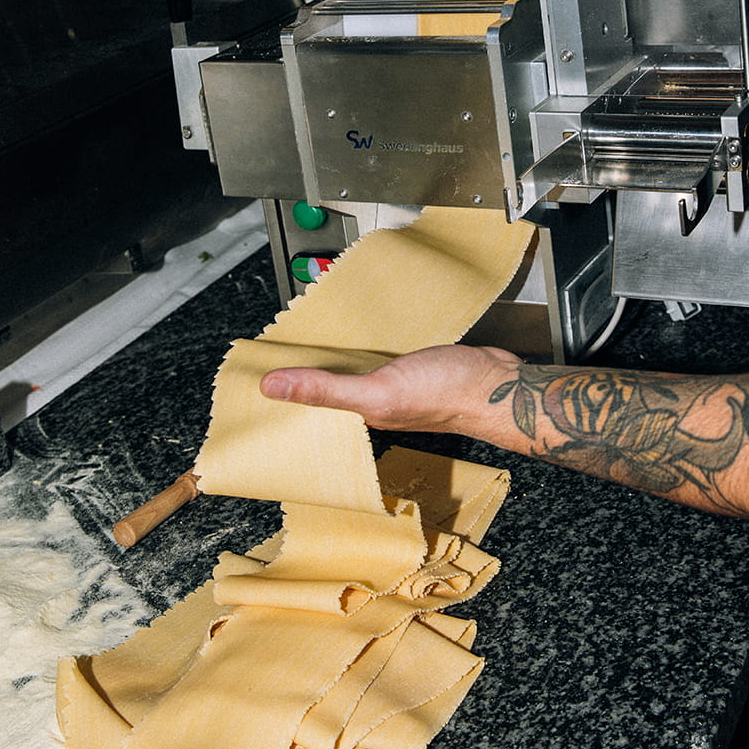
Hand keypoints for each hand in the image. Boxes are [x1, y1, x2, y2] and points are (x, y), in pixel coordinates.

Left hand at [260, 344, 523, 441]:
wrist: (497, 381)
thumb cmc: (445, 393)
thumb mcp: (377, 391)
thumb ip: (326, 389)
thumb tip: (272, 387)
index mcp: (359, 418)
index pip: (308, 411)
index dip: (281, 397)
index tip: (251, 379)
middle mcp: (371, 404)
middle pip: (325, 390)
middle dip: (299, 375)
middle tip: (268, 355)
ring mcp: (391, 384)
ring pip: (349, 371)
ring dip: (328, 359)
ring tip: (299, 341)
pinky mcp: (409, 365)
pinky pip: (373, 355)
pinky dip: (359, 344)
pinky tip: (354, 331)